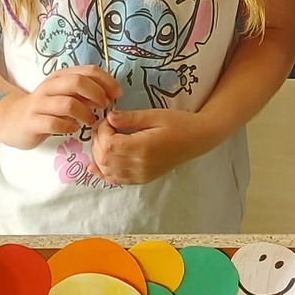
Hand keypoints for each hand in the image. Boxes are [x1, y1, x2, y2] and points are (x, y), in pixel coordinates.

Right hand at [0, 65, 119, 149]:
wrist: (11, 119)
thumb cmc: (45, 108)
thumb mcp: (64, 95)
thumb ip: (84, 93)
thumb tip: (108, 95)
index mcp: (60, 77)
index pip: (88, 71)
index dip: (106, 81)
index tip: (117, 94)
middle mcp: (50, 87)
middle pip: (78, 82)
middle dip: (97, 94)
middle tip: (105, 106)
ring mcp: (39, 104)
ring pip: (68, 103)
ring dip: (86, 113)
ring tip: (91, 120)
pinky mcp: (32, 121)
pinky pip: (54, 123)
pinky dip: (69, 126)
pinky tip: (73, 128)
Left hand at [92, 106, 217, 185]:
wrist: (197, 139)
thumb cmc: (178, 123)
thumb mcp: (154, 115)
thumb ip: (130, 118)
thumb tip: (109, 117)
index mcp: (142, 147)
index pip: (109, 144)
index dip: (102, 131)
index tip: (108, 119)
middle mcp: (139, 165)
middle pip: (105, 159)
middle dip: (98, 142)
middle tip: (104, 128)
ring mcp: (140, 175)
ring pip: (107, 171)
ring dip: (99, 156)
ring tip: (104, 140)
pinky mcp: (142, 179)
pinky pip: (117, 180)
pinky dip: (104, 173)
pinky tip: (96, 166)